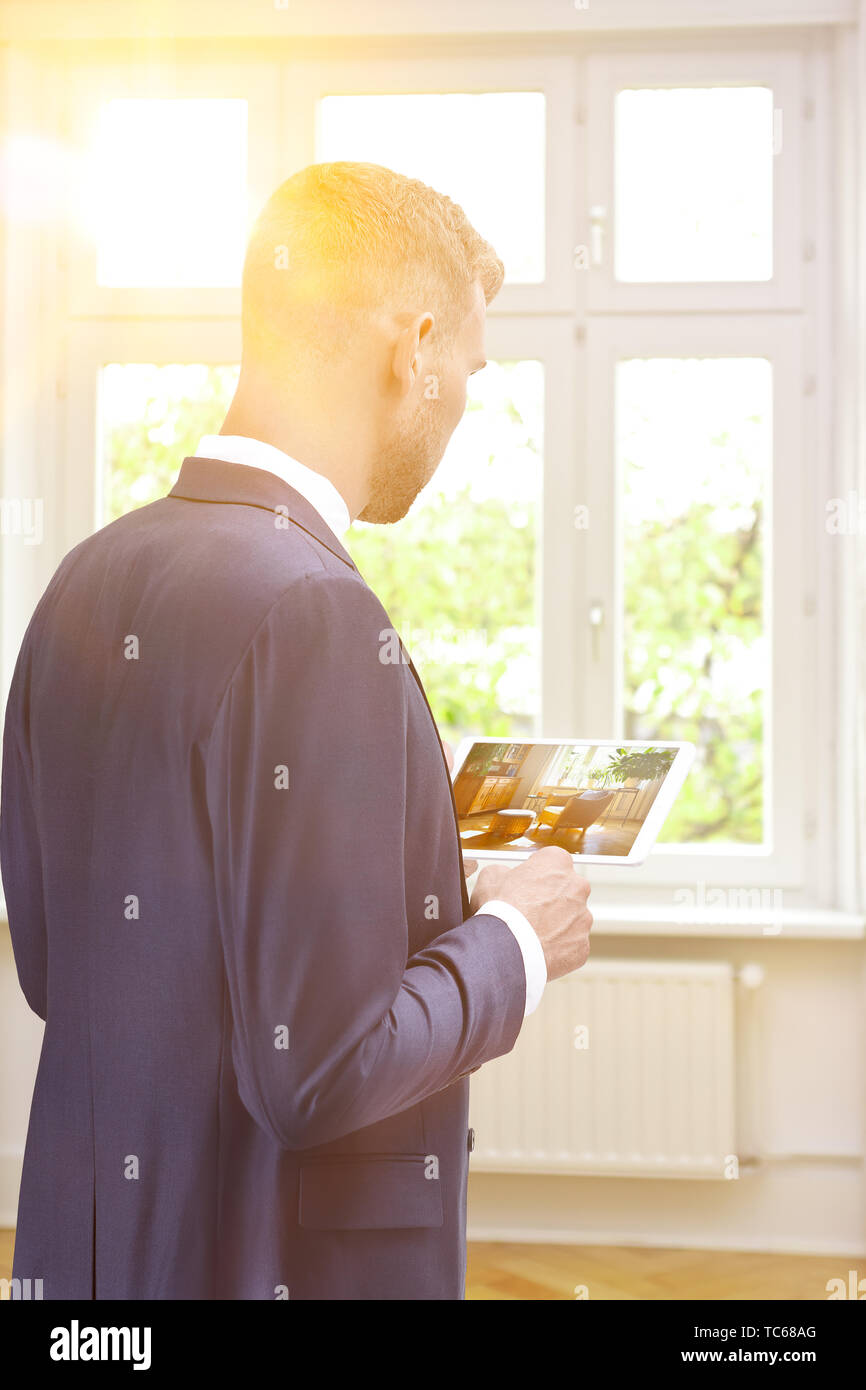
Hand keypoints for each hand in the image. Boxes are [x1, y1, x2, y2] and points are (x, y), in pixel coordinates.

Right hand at [471, 846, 591, 981]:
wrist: (507, 950)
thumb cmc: (499, 910)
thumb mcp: (490, 877)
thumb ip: (504, 871)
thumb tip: (504, 876)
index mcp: (557, 862)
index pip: (553, 859)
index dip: (538, 871)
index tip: (528, 882)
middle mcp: (577, 886)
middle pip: (567, 888)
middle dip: (552, 897)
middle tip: (529, 909)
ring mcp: (583, 918)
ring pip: (572, 918)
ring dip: (557, 923)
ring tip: (531, 933)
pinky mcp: (582, 945)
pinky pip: (571, 944)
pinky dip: (558, 946)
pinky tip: (539, 949)